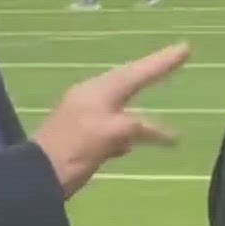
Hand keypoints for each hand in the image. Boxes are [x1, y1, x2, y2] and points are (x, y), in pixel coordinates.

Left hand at [31, 43, 189, 196]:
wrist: (38, 177)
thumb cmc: (75, 150)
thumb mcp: (109, 134)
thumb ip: (134, 127)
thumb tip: (154, 129)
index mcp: (99, 92)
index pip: (137, 73)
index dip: (162, 62)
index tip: (186, 47)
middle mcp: (93, 97)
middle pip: (129, 81)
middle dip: (152, 71)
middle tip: (176, 58)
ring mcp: (87, 116)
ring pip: (123, 103)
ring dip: (142, 102)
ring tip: (160, 97)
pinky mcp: (84, 137)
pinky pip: (115, 125)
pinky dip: (130, 128)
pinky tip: (133, 142)